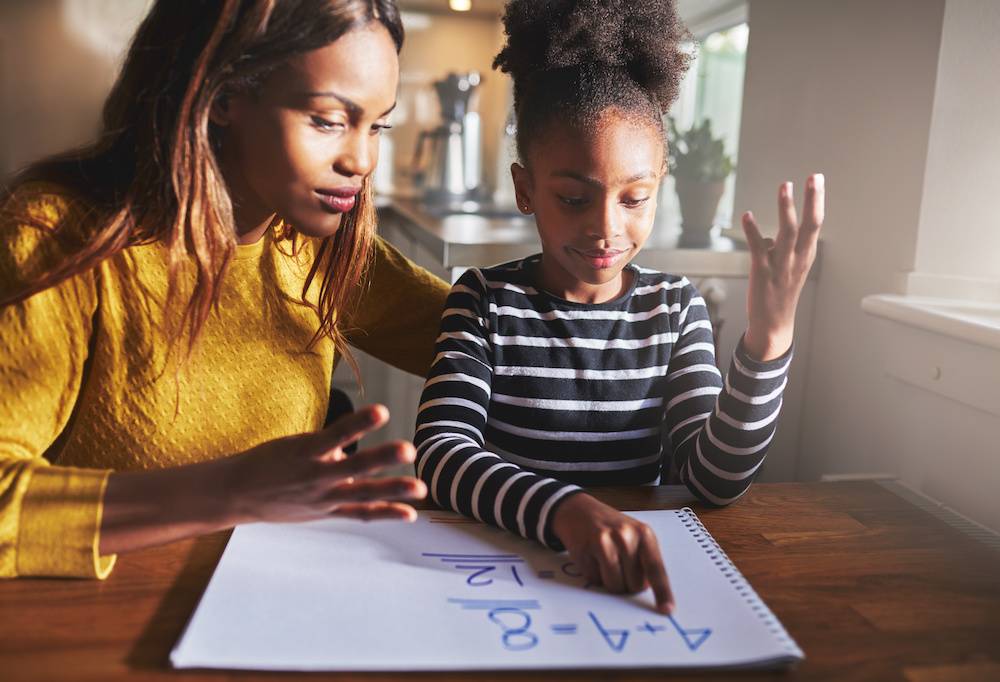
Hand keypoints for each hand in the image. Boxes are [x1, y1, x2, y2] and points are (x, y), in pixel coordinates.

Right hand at [225, 404, 426, 523]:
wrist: (238, 493)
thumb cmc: (271, 460)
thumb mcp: (297, 444)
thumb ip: (330, 445)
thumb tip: (356, 449)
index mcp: (307, 450)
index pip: (336, 434)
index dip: (359, 423)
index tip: (381, 411)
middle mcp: (317, 475)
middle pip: (354, 468)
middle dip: (382, 459)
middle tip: (409, 450)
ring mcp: (324, 497)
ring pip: (362, 494)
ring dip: (392, 491)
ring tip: (420, 488)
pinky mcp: (327, 511)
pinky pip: (359, 513)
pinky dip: (384, 513)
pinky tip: (409, 513)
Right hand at [551, 494, 673, 613]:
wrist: (579, 510)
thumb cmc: (610, 528)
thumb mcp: (634, 536)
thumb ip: (644, 560)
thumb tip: (648, 592)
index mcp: (644, 534)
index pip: (656, 569)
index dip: (662, 592)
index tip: (666, 609)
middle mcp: (626, 536)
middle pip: (634, 585)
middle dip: (627, 583)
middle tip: (619, 565)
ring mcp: (605, 541)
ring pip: (615, 586)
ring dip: (610, 582)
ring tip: (604, 561)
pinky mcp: (586, 549)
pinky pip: (595, 580)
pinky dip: (594, 575)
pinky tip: (591, 557)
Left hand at [741, 174, 824, 360]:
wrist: (773, 325)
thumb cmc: (779, 294)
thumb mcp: (787, 269)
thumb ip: (779, 250)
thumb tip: (766, 237)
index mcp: (806, 256)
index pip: (815, 224)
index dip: (817, 201)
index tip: (817, 179)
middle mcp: (798, 259)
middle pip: (809, 225)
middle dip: (812, 200)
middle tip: (814, 177)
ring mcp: (781, 266)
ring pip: (787, 233)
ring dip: (786, 208)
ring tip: (785, 186)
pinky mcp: (762, 274)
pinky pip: (759, 248)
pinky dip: (753, 231)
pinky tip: (746, 216)